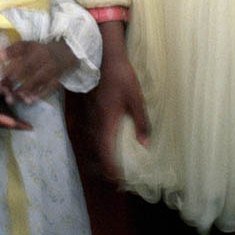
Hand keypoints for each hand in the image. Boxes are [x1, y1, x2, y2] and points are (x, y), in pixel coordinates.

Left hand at [0, 39, 76, 104]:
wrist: (65, 52)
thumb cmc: (40, 50)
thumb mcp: (27, 46)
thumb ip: (12, 49)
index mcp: (34, 48)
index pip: (19, 58)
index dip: (8, 68)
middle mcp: (43, 57)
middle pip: (25, 69)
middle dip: (12, 81)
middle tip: (1, 92)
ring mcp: (51, 68)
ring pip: (35, 80)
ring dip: (22, 90)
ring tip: (10, 99)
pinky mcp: (57, 78)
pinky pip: (47, 88)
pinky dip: (37, 95)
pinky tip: (27, 100)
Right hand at [92, 21, 148, 180]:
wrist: (104, 56)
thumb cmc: (122, 76)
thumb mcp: (136, 98)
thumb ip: (141, 121)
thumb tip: (145, 143)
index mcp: (106, 121)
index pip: (105, 151)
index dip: (110, 167)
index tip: (117, 179)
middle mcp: (95, 120)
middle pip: (96, 148)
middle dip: (104, 164)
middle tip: (113, 174)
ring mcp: (90, 113)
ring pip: (92, 139)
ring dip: (100, 152)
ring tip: (109, 160)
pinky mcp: (89, 106)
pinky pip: (91, 129)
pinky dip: (97, 139)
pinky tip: (104, 137)